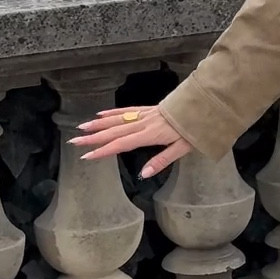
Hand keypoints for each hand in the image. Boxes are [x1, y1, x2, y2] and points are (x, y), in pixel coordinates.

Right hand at [68, 105, 193, 178]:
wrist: (205, 105)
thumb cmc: (196, 129)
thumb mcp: (182, 149)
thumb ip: (161, 161)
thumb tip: (142, 174)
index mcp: (150, 135)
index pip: (121, 144)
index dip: (103, 151)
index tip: (87, 156)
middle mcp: (144, 123)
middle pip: (114, 131)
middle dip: (93, 137)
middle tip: (74, 142)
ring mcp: (145, 115)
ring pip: (117, 119)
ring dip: (98, 124)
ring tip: (81, 127)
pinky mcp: (149, 109)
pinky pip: (127, 110)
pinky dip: (113, 112)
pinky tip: (101, 114)